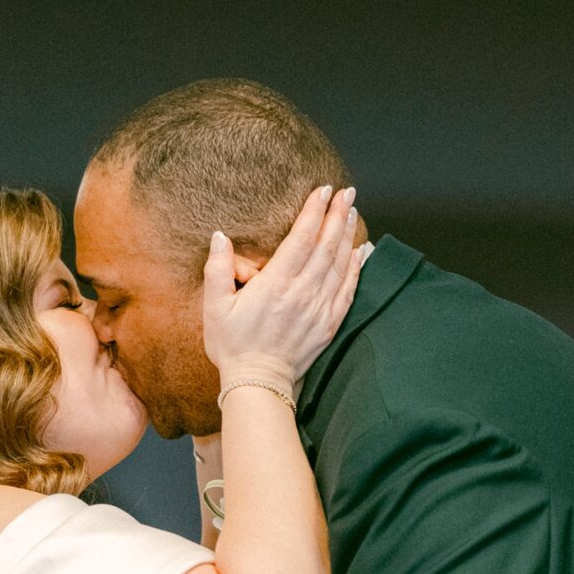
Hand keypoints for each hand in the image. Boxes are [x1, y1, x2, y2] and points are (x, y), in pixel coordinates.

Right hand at [203, 183, 366, 385]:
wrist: (258, 383)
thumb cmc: (232, 345)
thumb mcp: (214, 307)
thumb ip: (217, 269)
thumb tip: (220, 236)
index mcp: (275, 285)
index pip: (301, 238)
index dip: (314, 212)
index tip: (322, 190)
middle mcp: (302, 293)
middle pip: (326, 246)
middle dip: (337, 215)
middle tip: (346, 192)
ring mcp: (319, 309)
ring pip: (340, 264)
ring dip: (347, 235)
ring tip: (351, 212)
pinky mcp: (328, 324)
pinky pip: (348, 290)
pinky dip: (355, 268)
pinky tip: (359, 251)